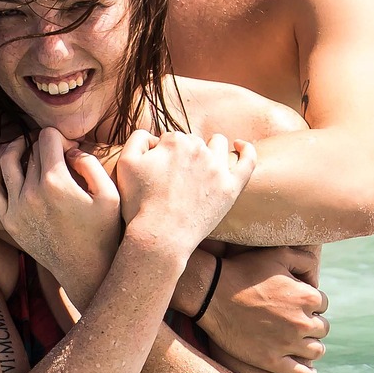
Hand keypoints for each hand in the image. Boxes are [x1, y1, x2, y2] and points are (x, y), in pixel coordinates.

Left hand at [0, 128, 120, 302]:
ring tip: (25, 146)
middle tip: (55, 150)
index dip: (61, 138)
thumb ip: (90, 163)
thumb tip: (69, 150)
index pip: (47, 138)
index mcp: (56, 183)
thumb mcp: (109, 194)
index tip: (71, 149)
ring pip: (4, 161)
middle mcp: (31, 193)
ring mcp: (16, 208)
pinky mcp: (8, 221)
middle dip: (43, 143)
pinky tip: (5, 164)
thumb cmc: (102, 232)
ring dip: (14, 148)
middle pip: (29, 149)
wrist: (85, 269)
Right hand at [116, 131, 255, 252]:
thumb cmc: (139, 202)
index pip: (171, 138)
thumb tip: (154, 137)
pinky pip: (248, 161)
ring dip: (210, 148)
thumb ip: (138, 139)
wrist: (160, 235)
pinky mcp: (231, 187)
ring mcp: (217, 168)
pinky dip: (247, 150)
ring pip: (218, 144)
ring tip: (202, 163)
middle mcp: (198, 149)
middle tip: (174, 177)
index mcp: (174, 141)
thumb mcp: (125, 163)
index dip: (162, 153)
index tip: (157, 171)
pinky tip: (241, 146)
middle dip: (185, 153)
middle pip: (193, 142)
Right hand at [200, 246, 328, 372]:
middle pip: (322, 328)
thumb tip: (316, 280)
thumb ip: (304, 260)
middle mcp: (302, 323)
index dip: (310, 302)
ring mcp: (287, 344)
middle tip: (295, 321)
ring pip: (316, 351)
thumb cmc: (244, 271)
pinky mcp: (272, 361)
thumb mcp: (277, 254)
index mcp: (306, 297)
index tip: (296, 302)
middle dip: (312, 324)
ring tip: (300, 342)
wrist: (212, 294)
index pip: (323, 304)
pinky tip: (305, 369)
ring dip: (311, 346)